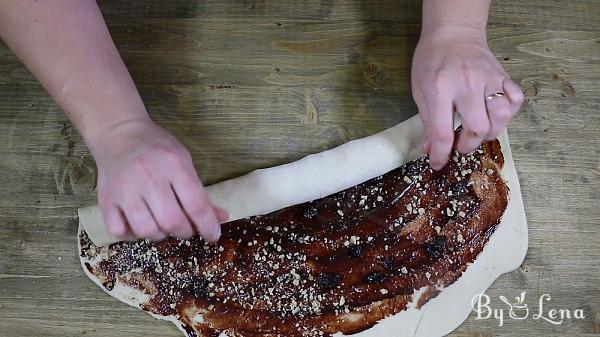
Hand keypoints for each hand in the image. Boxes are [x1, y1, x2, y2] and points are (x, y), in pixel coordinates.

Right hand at [90, 117, 227, 241]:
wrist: (118, 134)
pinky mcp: (106, 200)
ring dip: (160, 234)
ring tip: (163, 224)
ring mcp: (124, 190)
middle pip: (172, 222)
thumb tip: (220, 217)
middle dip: (185, 231)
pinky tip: (140, 223)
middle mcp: (148, 177)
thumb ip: (200, 192)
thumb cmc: (157, 148)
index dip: (208, 226)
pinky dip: (132, 235)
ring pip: (146, 230)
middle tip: (186, 228)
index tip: (213, 235)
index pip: (196, 205)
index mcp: (173, 165)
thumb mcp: (184, 161)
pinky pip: (119, 231)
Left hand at [411, 23, 523, 169]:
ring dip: (490, 132)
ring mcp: (488, 79)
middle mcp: (467, 84)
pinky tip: (494, 114)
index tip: (439, 164)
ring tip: (478, 131)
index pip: (443, 132)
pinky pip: (515, 100)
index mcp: (440, 88)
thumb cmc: (431, 61)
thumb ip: (427, 120)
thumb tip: (432, 149)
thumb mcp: (420, 90)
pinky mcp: (503, 75)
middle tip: (460, 144)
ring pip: (501, 116)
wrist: (453, 32)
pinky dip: (508, 113)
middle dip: (468, 145)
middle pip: (478, 127)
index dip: (441, 154)